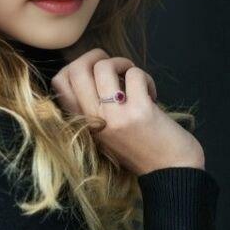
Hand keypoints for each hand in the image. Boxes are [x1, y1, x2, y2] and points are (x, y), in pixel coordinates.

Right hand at [50, 48, 204, 176]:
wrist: (172, 174)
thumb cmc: (140, 149)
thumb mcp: (105, 132)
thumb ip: (94, 107)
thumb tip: (94, 69)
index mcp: (82, 124)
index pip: (58, 83)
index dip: (75, 66)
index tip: (95, 72)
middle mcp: (93, 120)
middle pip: (75, 70)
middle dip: (96, 56)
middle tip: (115, 69)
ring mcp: (115, 117)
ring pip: (103, 66)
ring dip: (122, 63)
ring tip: (133, 79)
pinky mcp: (139, 112)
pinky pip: (135, 75)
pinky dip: (145, 77)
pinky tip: (151, 95)